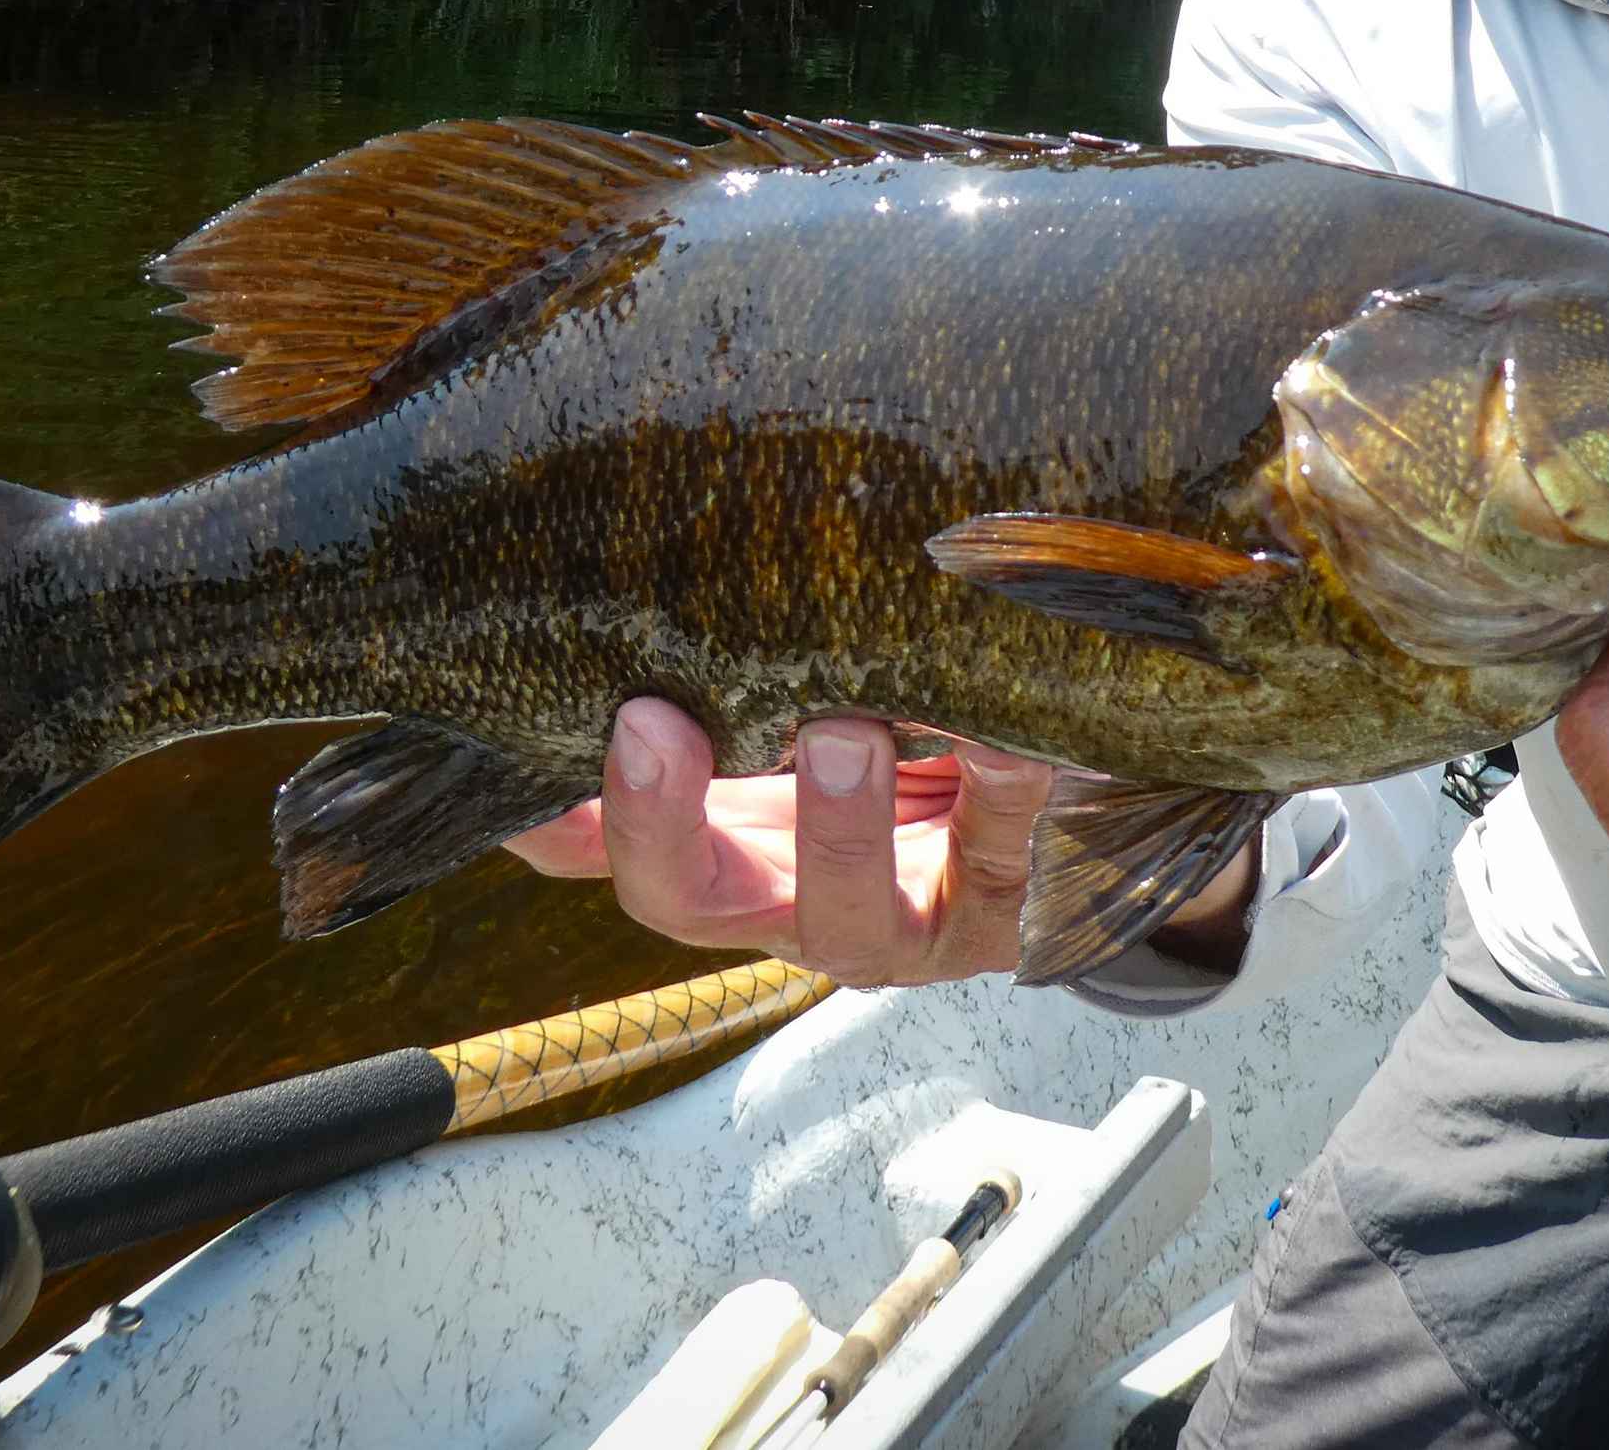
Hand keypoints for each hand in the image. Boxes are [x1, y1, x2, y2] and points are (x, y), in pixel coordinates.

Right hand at [502, 698, 1057, 986]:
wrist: (1059, 819)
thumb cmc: (909, 767)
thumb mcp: (795, 753)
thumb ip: (707, 730)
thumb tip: (575, 686)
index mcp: (736, 861)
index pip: (622, 854)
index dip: (574, 823)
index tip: (549, 754)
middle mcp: (802, 909)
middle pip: (696, 904)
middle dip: (663, 822)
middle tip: (655, 722)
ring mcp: (905, 921)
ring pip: (851, 914)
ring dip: (835, 824)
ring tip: (844, 731)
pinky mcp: (1011, 902)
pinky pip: (1005, 847)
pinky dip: (1007, 783)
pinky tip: (1008, 730)